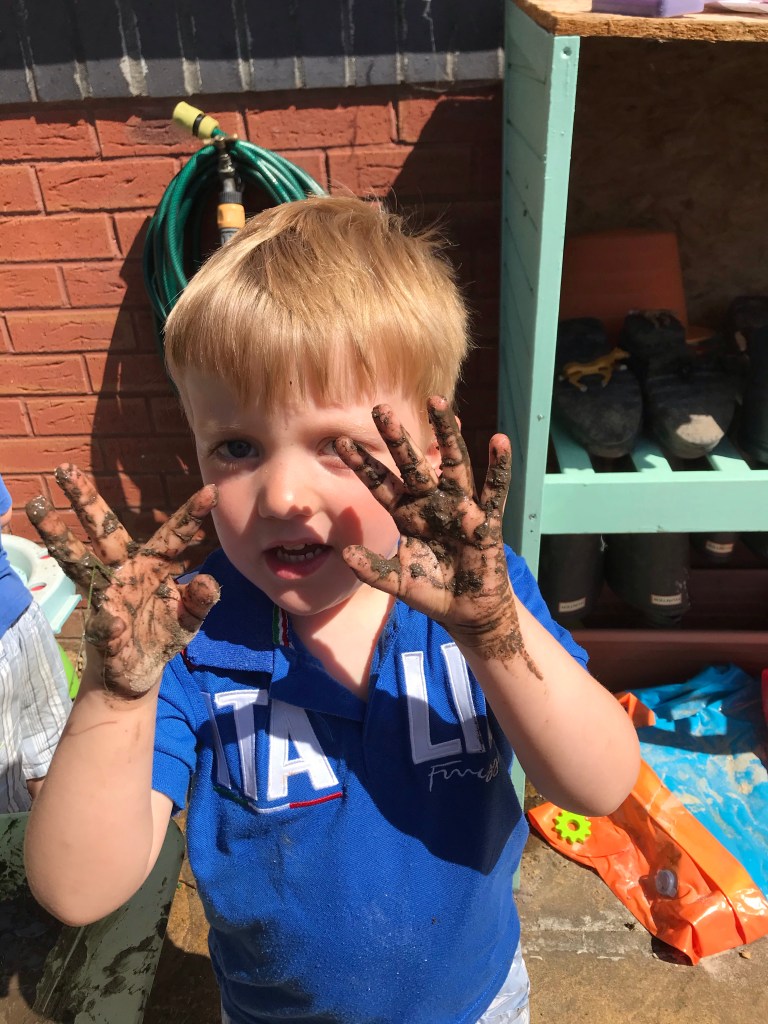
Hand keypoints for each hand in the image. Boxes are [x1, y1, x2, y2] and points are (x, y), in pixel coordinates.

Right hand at [26, 465, 219, 698]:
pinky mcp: (102, 627)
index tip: (210, 490)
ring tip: (39, 510)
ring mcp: (108, 594)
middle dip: (86, 500)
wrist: (140, 670)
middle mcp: (125, 571)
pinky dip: (110, 627)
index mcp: (154, 564)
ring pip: (78, 560)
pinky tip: (115, 625)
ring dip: (58, 536)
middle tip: (66, 469)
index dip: (191, 514)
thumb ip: (202, 599)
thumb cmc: (164, 633)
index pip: (173, 534)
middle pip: (103, 530)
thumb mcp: (191, 617)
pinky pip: (104, 624)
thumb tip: (208, 582)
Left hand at [335, 397, 538, 672]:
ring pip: (453, 464)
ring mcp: (460, 508)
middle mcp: (432, 504)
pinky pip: (494, 490)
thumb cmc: (433, 591)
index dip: (362, 464)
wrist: (467, 612)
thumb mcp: (398, 583)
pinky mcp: (487, 521)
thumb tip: (345, 554)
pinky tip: (499, 441)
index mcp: (407, 515)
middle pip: (412, 465)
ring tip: (439, 404)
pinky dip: (498, 466)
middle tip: (380, 410)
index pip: (380, 484)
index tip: (339, 441)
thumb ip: (373, 570)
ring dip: (447, 434)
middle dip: (397, 439)